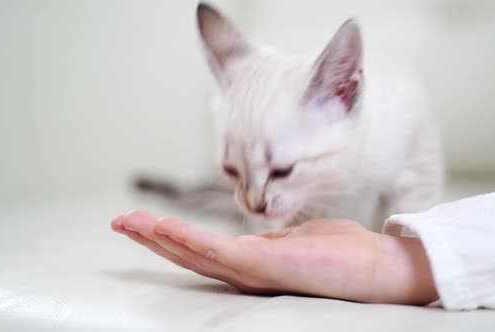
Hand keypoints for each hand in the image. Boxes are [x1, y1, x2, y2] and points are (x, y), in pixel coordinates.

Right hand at [111, 211, 436, 303]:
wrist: (376, 266)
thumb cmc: (342, 251)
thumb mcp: (298, 238)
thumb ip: (273, 238)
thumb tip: (258, 231)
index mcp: (252, 262)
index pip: (202, 250)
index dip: (170, 237)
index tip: (144, 221)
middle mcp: (245, 271)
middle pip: (187, 254)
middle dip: (151, 238)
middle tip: (118, 222)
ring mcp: (251, 270)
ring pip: (193, 254)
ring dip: (157, 238)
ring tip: (126, 223)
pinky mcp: (262, 264)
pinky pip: (216, 251)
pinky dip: (186, 238)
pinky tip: (162, 226)